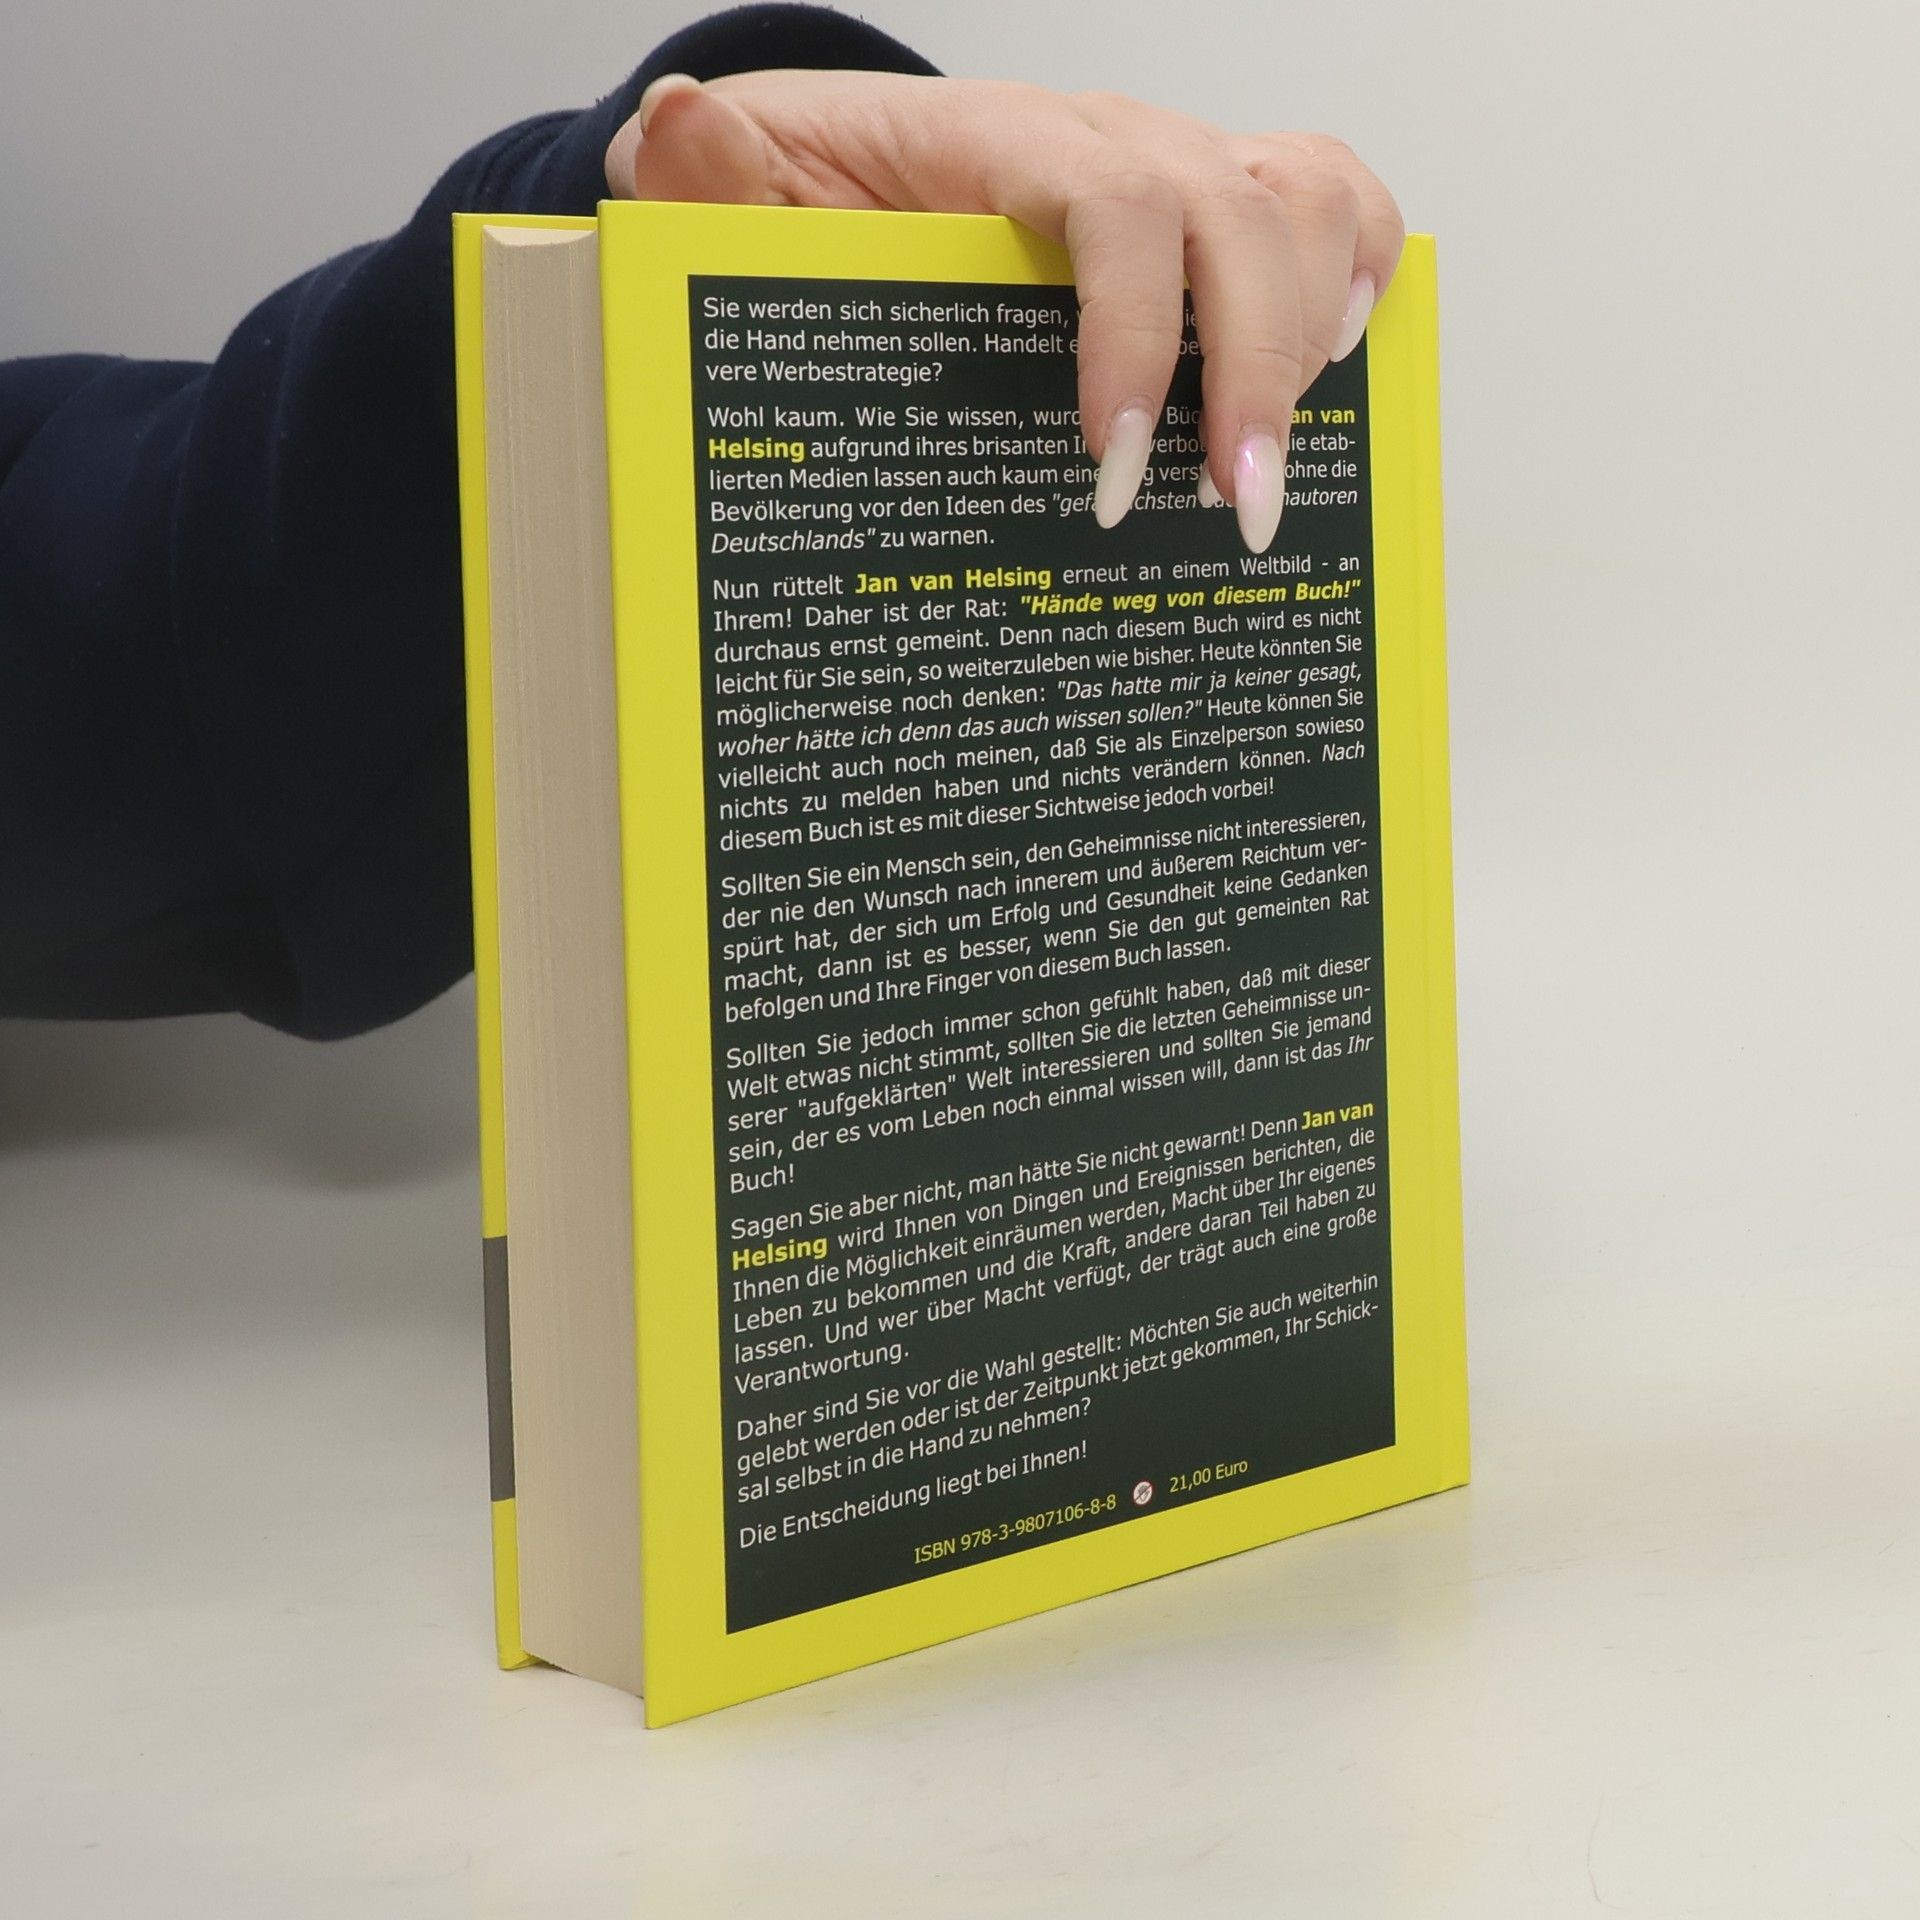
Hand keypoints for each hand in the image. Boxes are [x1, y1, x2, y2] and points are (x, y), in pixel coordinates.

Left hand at [605, 71, 1402, 552]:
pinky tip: (1330, 369)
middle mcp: (1111, 134)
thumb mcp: (743, 195)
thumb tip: (673, 129)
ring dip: (1313, 339)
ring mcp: (1175, 160)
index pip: (1110, 206)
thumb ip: (706, 178)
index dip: (1135, 336)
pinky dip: (1355, 271)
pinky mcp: (1213, 199)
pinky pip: (1328, 199)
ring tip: (1268, 476)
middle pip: (1236, 215)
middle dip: (1251, 377)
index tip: (1114, 474)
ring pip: (1304, 199)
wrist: (851, 163)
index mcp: (999, 137)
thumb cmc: (811, 195)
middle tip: (1234, 517)